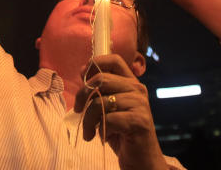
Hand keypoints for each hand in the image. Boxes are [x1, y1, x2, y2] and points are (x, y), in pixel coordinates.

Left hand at [75, 55, 165, 169]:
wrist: (142, 160)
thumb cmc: (122, 133)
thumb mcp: (109, 108)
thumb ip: (101, 90)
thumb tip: (83, 71)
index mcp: (131, 83)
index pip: (113, 60)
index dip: (95, 64)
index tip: (83, 78)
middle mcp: (137, 89)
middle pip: (101, 80)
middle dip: (82, 96)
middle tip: (78, 111)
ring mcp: (140, 104)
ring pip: (100, 102)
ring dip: (88, 120)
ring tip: (89, 132)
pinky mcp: (139, 121)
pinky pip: (108, 119)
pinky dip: (100, 130)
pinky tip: (104, 137)